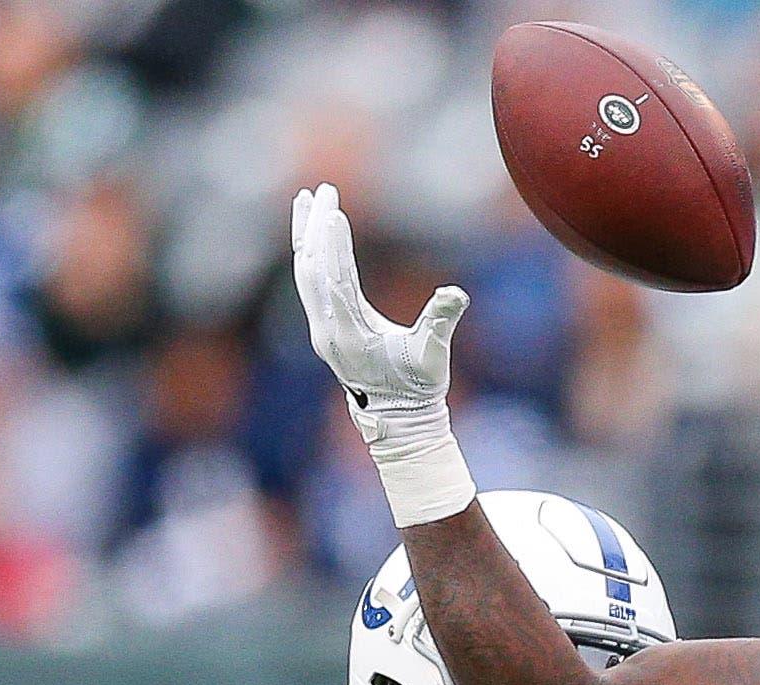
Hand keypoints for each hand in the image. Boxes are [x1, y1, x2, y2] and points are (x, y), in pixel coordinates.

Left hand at [292, 183, 468, 442]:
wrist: (397, 419)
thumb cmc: (418, 388)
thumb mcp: (433, 355)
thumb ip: (440, 322)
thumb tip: (455, 294)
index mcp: (350, 334)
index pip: (337, 282)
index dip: (334, 247)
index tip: (334, 212)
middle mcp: (327, 330)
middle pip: (311, 269)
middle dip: (315, 228)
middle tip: (323, 190)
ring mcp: (320, 329)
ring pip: (304, 273)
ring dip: (305, 235)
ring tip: (307, 199)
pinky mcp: (323, 327)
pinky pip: (308, 282)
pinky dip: (308, 253)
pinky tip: (312, 234)